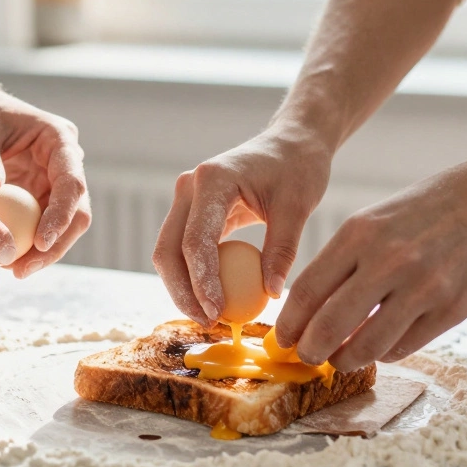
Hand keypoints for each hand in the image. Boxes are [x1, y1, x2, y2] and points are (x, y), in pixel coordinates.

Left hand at [0, 86, 90, 277]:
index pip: (71, 182)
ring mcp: (52, 183)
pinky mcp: (37, 198)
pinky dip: (25, 247)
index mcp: (59, 141)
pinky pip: (37, 228)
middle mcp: (64, 164)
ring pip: (62, 226)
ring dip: (43, 253)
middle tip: (24, 269)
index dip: (62, 215)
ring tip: (13, 272)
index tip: (41, 243)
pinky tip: (4, 264)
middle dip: (56, 245)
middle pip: (76, 211)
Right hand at [152, 126, 333, 326]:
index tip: (217, 313)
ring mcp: (186, 199)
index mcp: (212, 180)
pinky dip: (192, 277)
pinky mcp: (192, 211)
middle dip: (183, 292)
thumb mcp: (297, 207)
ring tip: (210, 317)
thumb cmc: (298, 168)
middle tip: (209, 323)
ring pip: (168, 253)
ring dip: (183, 288)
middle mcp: (189, 187)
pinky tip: (212, 301)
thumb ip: (282, 249)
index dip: (202, 282)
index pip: (196, 241)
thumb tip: (272, 293)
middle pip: (169, 250)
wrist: (291, 143)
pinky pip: (182, 250)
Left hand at [274, 153, 466, 370]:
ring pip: (368, 345)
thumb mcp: (379, 218)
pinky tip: (382, 347)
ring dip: (347, 360)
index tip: (282, 338)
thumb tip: (312, 306)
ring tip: (341, 359)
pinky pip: (406, 345)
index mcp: (359, 233)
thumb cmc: (434, 206)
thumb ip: (346, 258)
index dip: (289, 322)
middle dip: (310, 349)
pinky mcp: (454, 308)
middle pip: (329, 324)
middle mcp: (387, 260)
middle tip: (306, 357)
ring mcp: (423, 287)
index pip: (307, 290)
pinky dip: (387, 352)